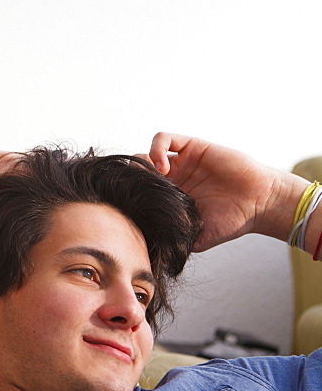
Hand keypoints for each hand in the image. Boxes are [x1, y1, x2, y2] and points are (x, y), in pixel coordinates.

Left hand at [146, 132, 307, 250]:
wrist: (259, 204)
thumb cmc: (231, 222)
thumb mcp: (196, 237)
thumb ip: (174, 240)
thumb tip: (147, 252)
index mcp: (169, 198)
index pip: (138, 190)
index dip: (131, 194)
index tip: (133, 205)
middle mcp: (173, 178)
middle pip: (137, 171)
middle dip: (133, 179)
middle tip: (140, 191)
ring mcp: (181, 161)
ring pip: (146, 153)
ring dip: (142, 163)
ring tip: (153, 179)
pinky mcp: (192, 146)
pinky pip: (164, 139)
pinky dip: (156, 149)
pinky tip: (162, 167)